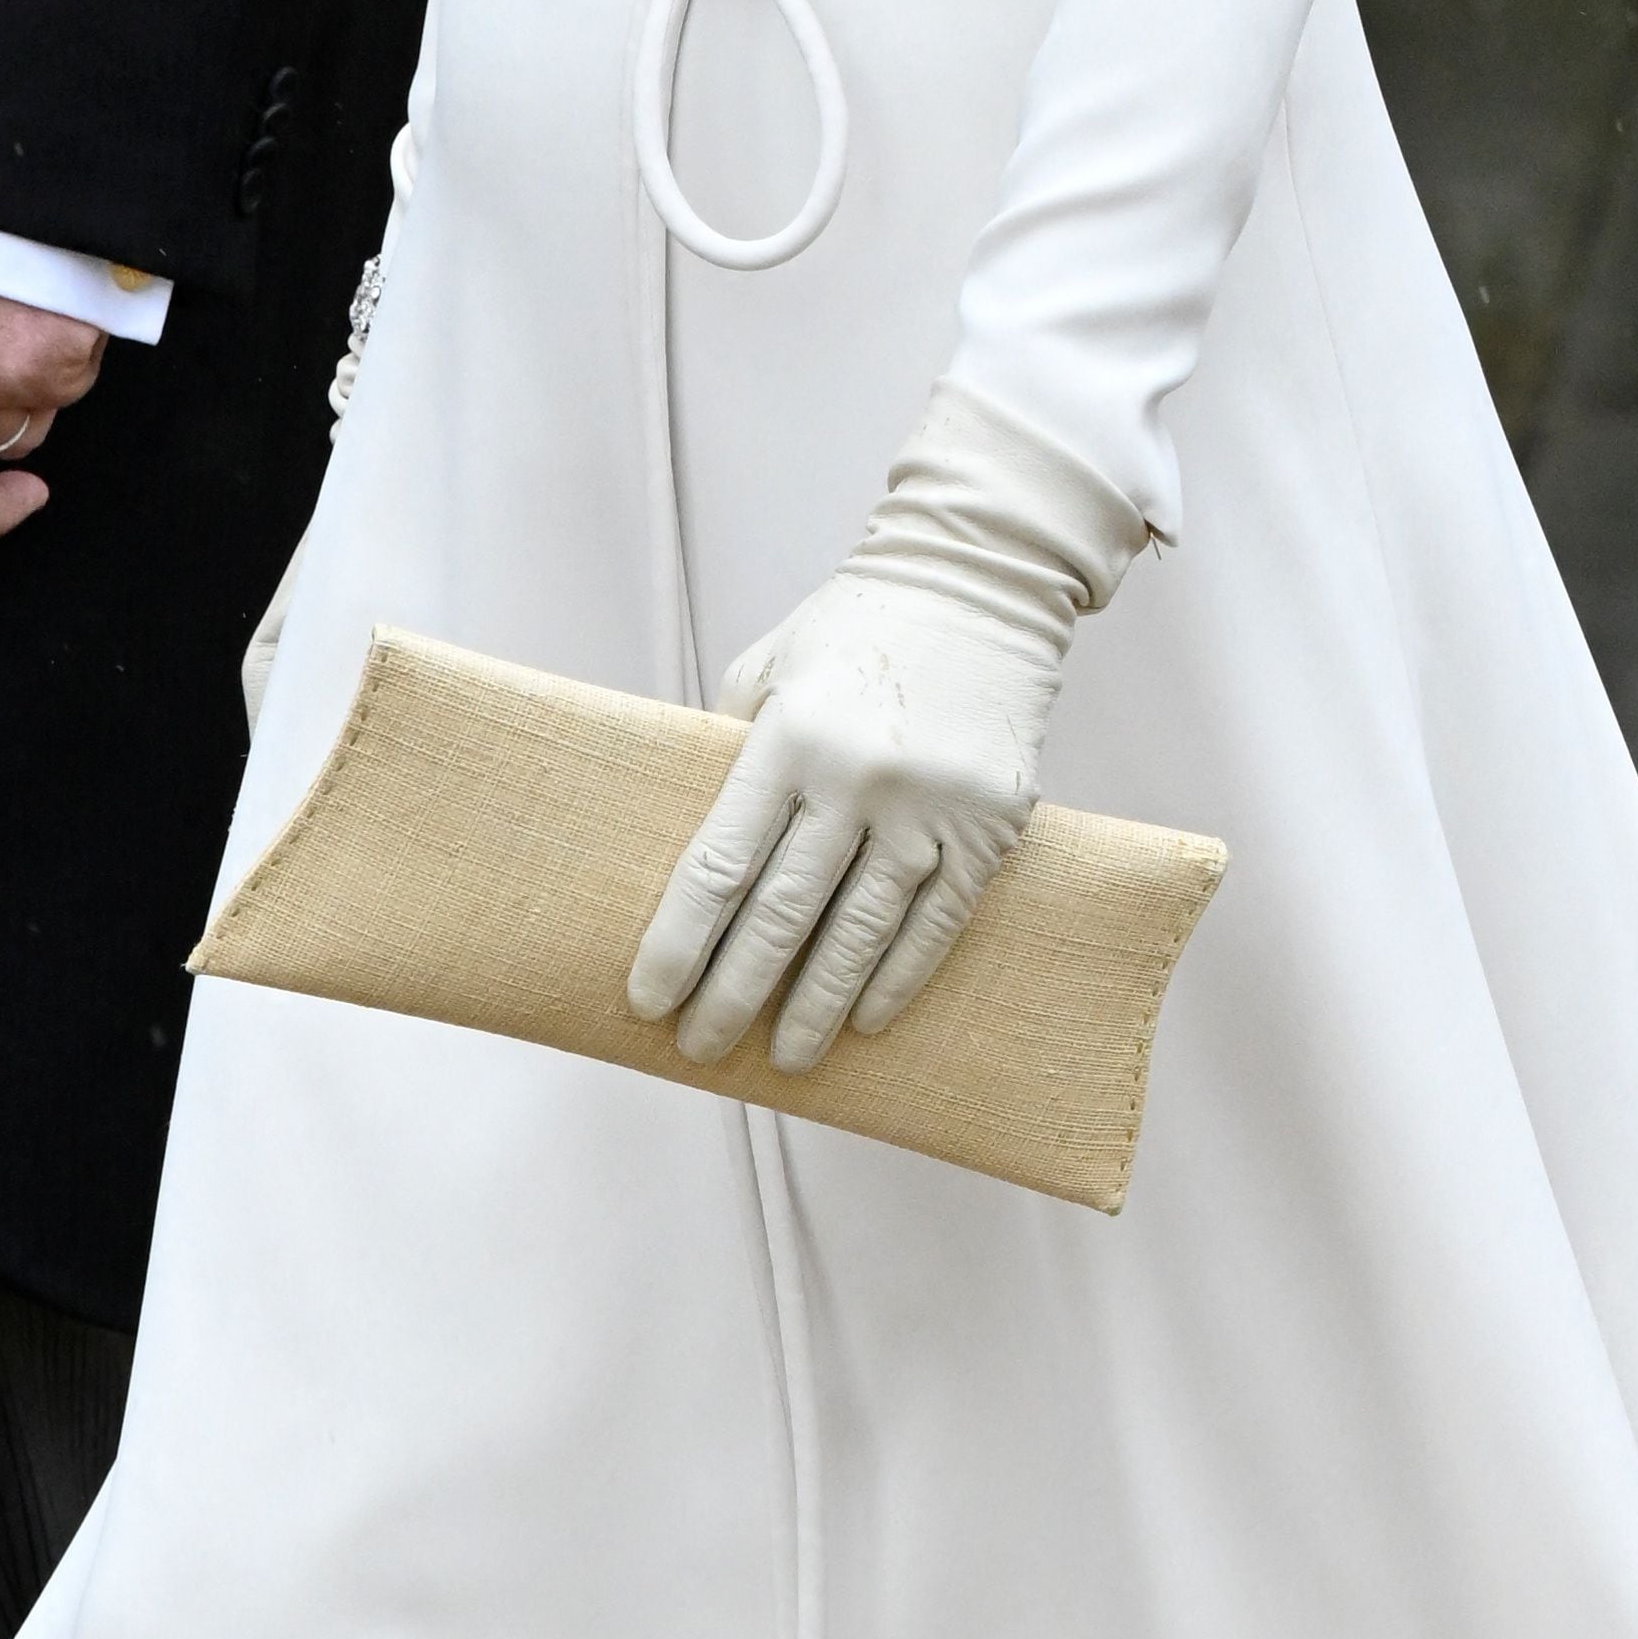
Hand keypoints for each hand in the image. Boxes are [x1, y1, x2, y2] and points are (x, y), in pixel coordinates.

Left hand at [624, 385, 1142, 1078]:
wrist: (979, 581)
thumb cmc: (853, 630)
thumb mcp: (768, 670)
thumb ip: (730, 752)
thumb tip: (698, 855)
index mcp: (788, 736)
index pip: (720, 865)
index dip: (680, 943)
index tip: (648, 1000)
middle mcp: (857, 777)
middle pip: (783, 915)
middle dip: (734, 993)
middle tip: (701, 1049)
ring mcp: (929, 807)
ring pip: (861, 933)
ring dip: (816, 1006)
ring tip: (784, 1057)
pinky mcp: (989, 827)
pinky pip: (935, 924)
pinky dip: (896, 978)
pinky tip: (865, 1019)